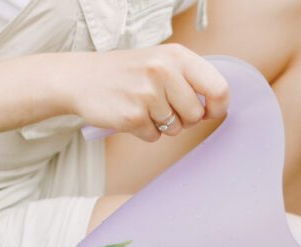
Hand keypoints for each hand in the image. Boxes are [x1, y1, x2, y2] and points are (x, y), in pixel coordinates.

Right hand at [65, 45, 229, 141]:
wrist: (81, 78)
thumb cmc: (128, 73)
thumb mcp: (162, 62)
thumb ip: (191, 79)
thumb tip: (218, 107)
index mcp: (177, 56)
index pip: (218, 88)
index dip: (217, 106)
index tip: (209, 111)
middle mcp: (163, 71)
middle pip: (197, 115)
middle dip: (184, 118)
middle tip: (163, 106)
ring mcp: (147, 94)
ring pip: (176, 129)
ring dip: (162, 124)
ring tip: (143, 106)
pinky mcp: (132, 116)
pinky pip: (154, 137)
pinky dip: (144, 131)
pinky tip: (130, 113)